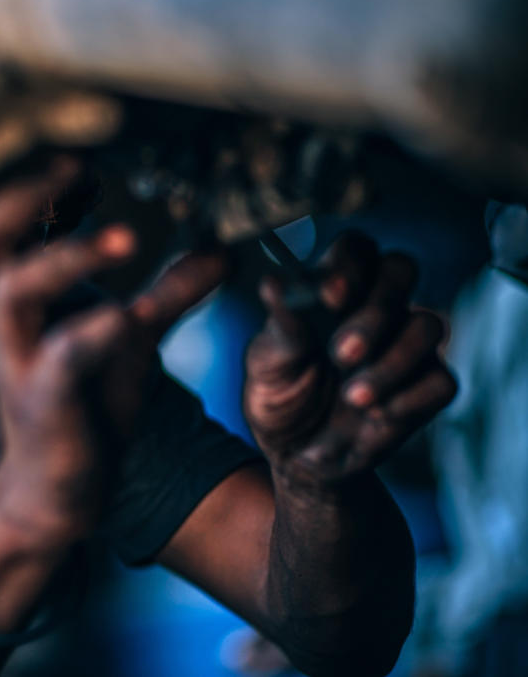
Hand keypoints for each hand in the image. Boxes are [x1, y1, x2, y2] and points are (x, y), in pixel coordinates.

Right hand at [0, 162, 226, 533]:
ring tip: (128, 238)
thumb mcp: (128, 339)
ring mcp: (15, 362)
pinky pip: (57, 358)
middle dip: (22, 198)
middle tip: (74, 169)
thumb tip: (222, 248)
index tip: (76, 156)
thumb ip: (167, 293)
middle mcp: (1, 323)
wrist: (56, 494)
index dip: (24, 183)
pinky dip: (92, 331)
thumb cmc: (81, 406)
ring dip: (67, 258)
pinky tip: (129, 314)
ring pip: (11, 292)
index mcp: (13, 299)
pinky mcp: (41, 402)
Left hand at [244, 231, 456, 490]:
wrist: (295, 456)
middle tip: (341, 352)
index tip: (329, 297)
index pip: (355, 249)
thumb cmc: (279, 396)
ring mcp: (406, 345)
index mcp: (334, 290)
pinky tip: (372, 416)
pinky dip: (406, 399)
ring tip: (351, 396)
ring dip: (391, 362)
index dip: (349, 265)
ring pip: (428, 325)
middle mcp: (376, 308)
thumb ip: (279, 325)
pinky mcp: (426, 387)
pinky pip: (440, 380)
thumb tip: (275, 284)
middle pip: (401, 270)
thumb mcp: (266, 363)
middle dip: (376, 309)